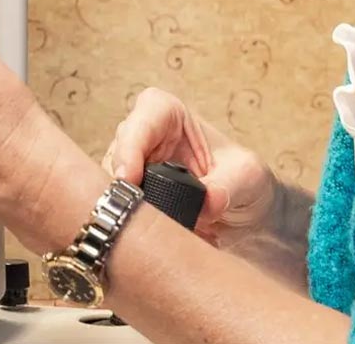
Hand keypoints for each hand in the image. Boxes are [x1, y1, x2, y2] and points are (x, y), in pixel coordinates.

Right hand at [102, 88, 276, 249]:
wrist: (244, 216)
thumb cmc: (245, 181)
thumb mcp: (248, 176)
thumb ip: (229, 185)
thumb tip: (209, 201)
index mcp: (167, 114)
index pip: (140, 121)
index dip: (130, 147)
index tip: (129, 178)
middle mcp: (141, 138)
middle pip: (114, 155)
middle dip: (119, 184)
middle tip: (128, 211)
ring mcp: (128, 170)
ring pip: (106, 186)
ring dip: (121, 209)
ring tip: (144, 232)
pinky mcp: (124, 200)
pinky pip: (111, 212)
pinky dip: (122, 225)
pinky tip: (140, 240)